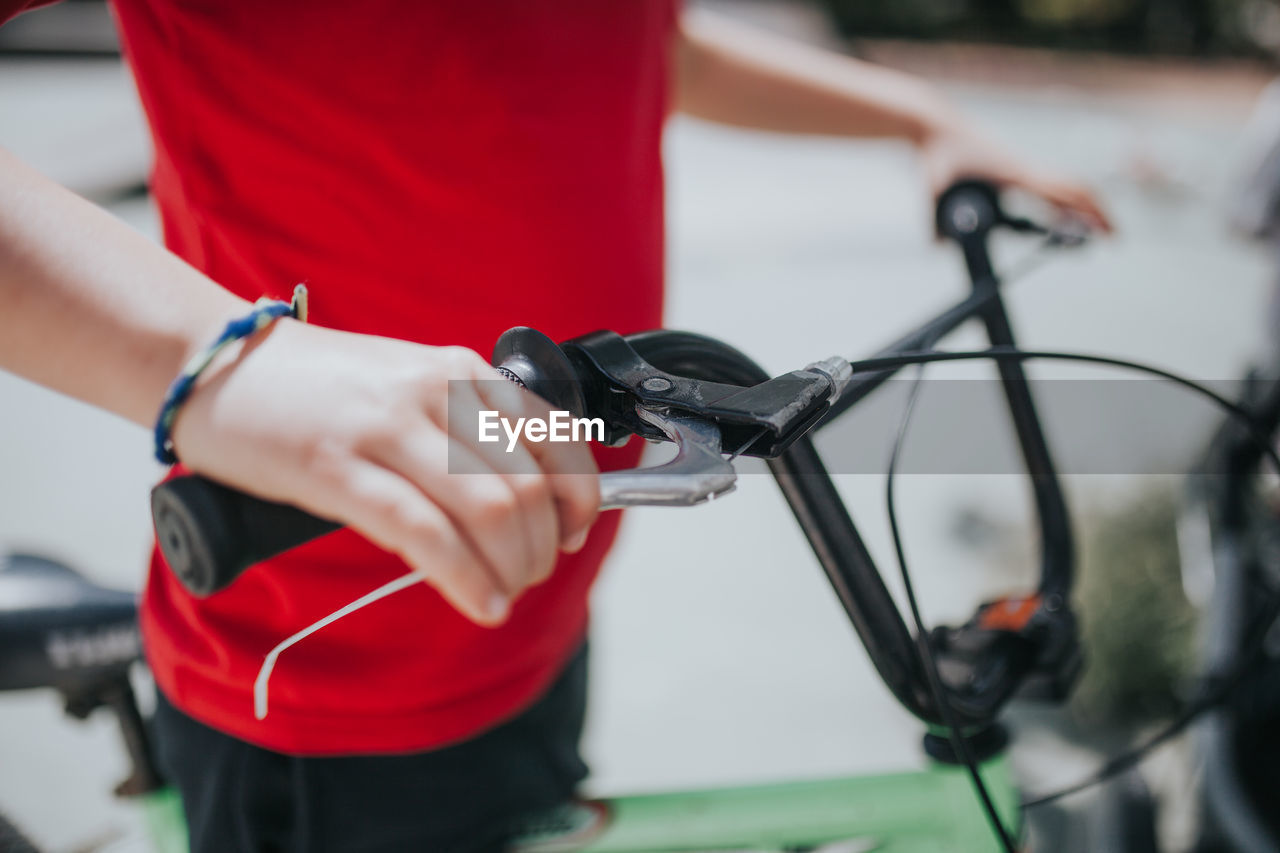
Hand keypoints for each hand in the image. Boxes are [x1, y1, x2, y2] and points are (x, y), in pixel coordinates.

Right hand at [169, 320, 599, 625]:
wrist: (219, 362)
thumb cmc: (316, 388)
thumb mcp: (410, 387)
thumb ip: (464, 430)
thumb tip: (521, 503)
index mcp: (460, 371)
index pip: (556, 436)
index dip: (580, 497)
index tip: (574, 533)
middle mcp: (435, 391)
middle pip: (526, 486)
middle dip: (543, 548)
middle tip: (528, 576)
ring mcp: (386, 426)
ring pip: (489, 510)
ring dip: (511, 568)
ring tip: (502, 595)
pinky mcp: (336, 466)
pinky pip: (424, 533)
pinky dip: (464, 577)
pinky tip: (478, 602)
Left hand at [918, 117, 1112, 233]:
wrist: (938, 125)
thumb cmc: (938, 151)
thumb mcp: (933, 186)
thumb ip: (934, 219)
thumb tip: (937, 247)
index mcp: (1015, 173)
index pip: (1062, 193)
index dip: (1087, 212)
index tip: (1105, 232)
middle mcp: (1026, 170)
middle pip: (1074, 189)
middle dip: (1097, 212)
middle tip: (1112, 239)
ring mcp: (1023, 170)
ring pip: (1064, 187)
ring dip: (1082, 207)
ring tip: (1093, 233)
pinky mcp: (1015, 172)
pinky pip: (1047, 187)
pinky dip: (1062, 203)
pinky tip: (1063, 220)